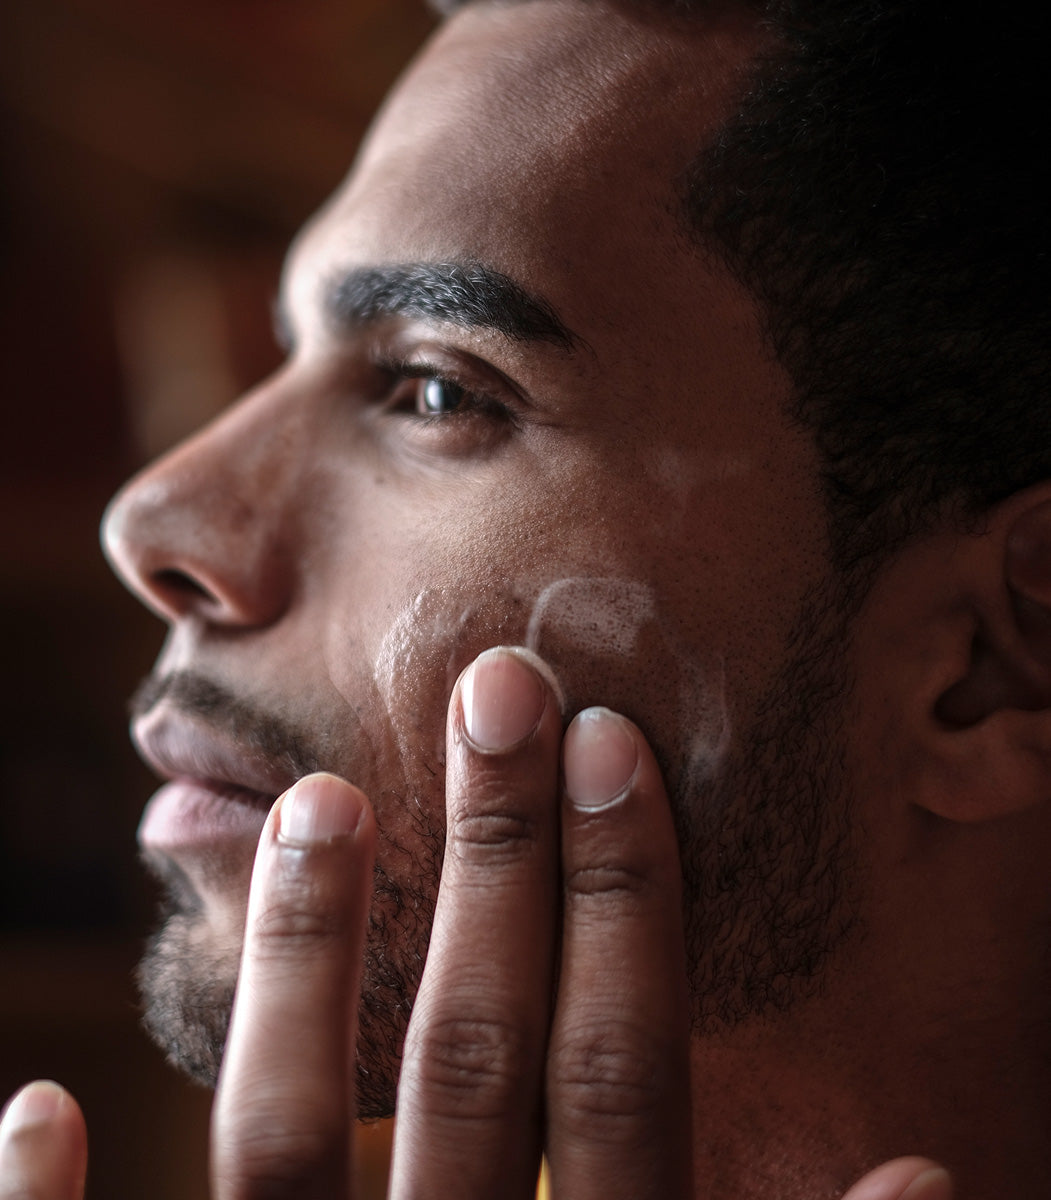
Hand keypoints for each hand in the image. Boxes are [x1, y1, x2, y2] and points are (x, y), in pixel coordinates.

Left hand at [0, 646, 953, 1199]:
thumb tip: (932, 1173)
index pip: (622, 1077)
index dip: (626, 903)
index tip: (607, 743)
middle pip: (472, 1062)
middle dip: (498, 864)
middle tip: (494, 688)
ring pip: (287, 1143)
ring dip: (302, 967)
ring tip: (312, 803)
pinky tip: (28, 1103)